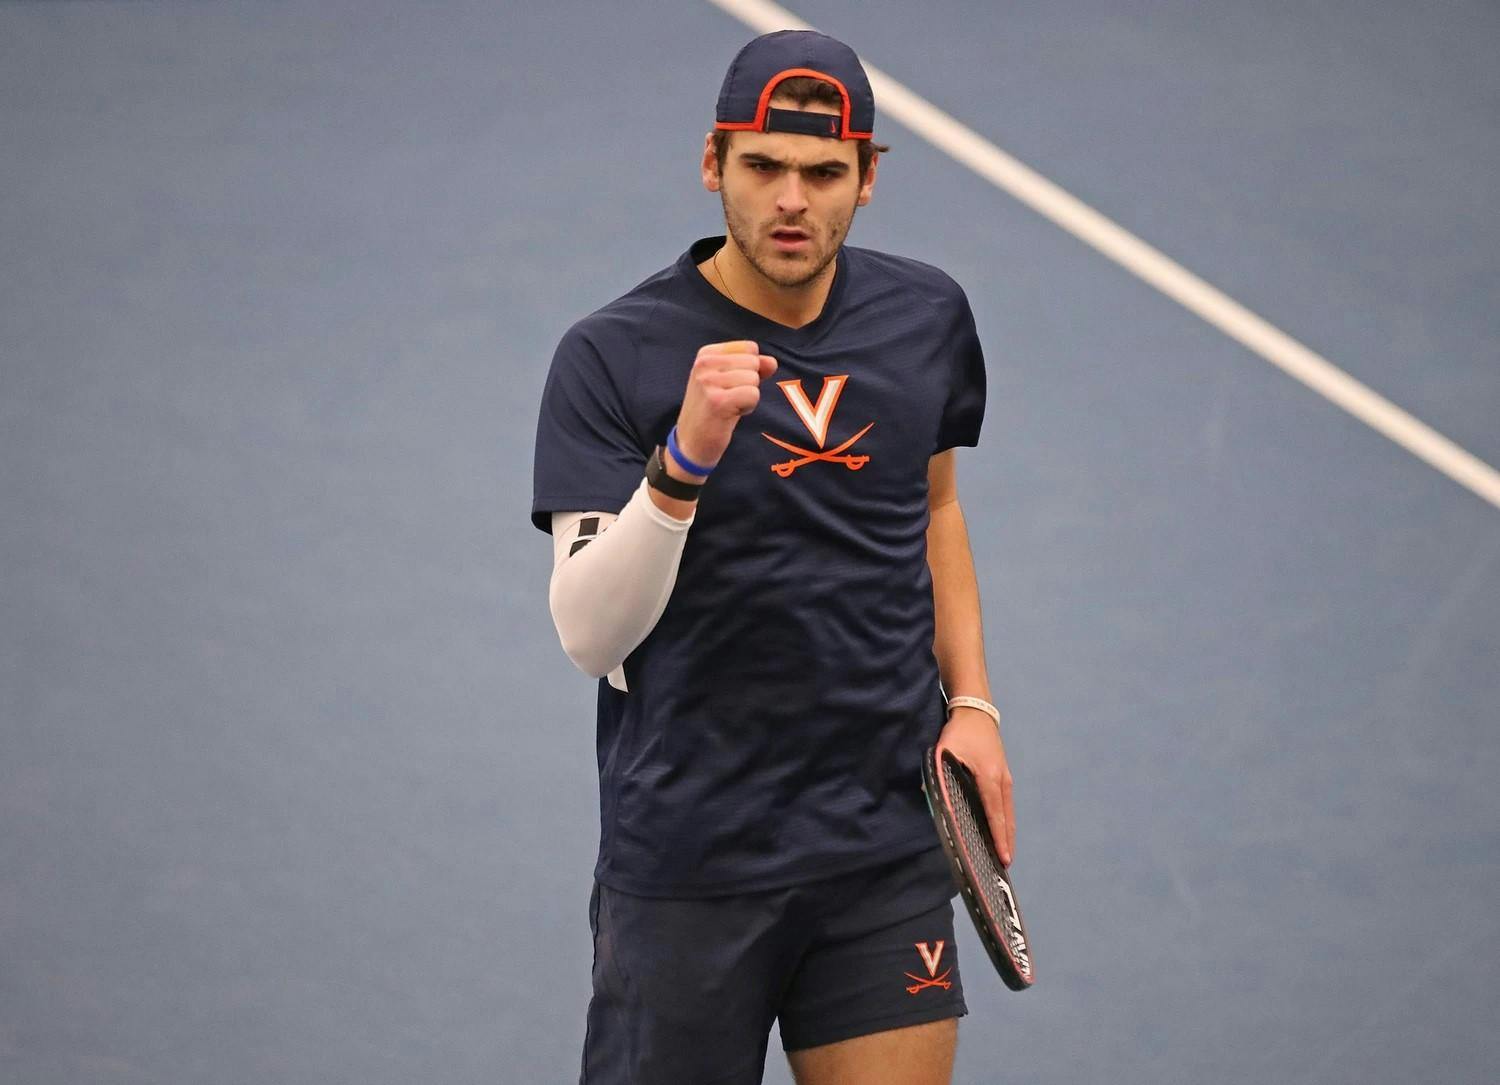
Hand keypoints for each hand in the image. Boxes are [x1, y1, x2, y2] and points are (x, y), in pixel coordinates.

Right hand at [672, 341, 777, 469]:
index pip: (750, 348)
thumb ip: (752, 367)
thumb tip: (772, 362)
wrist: (692, 442)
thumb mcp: (730, 382)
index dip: (748, 369)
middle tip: (728, 399)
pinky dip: (748, 408)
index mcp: (706, 354)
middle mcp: (704, 364)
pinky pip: (753, 395)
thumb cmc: (713, 410)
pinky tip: (729, 415)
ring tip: (728, 407)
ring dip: (747, 397)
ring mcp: (708, 382)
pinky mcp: (718, 401)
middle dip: (748, 384)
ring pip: (754, 380)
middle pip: (753, 363)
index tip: (729, 385)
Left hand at [936, 706, 1014, 865]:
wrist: (977, 713)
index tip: (1003, 857)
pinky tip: (1003, 830)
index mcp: (989, 778)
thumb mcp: (944, 751)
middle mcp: (1002, 781)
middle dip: (1007, 841)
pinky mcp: (1004, 775)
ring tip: (1006, 853)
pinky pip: (1006, 803)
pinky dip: (1006, 819)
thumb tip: (928, 795)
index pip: (994, 814)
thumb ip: (938, 774)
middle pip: (1007, 818)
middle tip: (1005, 865)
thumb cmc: (960, 733)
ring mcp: (1005, 778)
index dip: (998, 837)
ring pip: (1009, 811)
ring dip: (1008, 833)